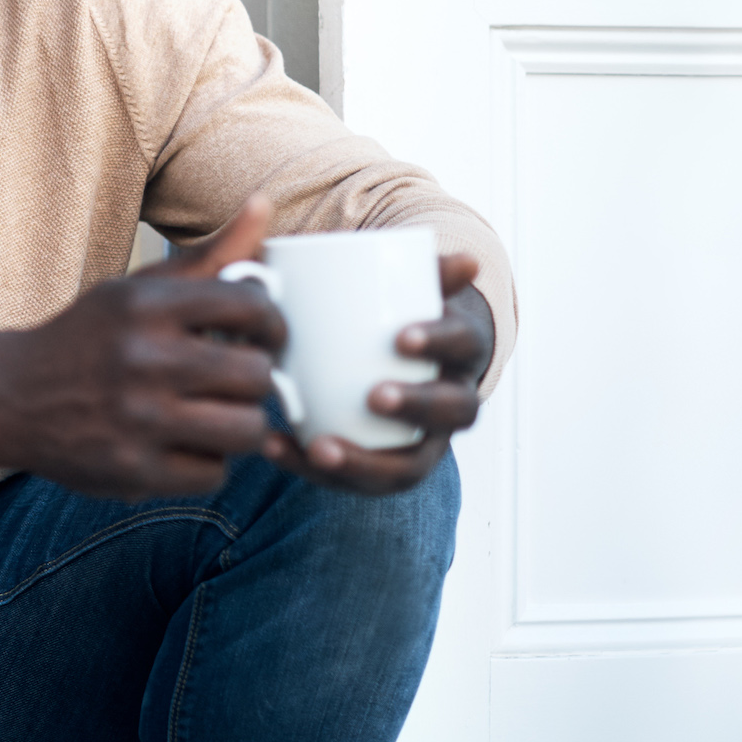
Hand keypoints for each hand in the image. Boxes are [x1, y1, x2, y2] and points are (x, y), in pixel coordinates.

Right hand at [0, 198, 287, 498]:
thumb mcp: (138, 290)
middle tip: (236, 379)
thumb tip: (266, 203)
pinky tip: (182, 443)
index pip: (252, 306)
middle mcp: (142, 359)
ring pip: (247, 431)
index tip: (262, 334)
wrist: (9, 398)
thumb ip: (210, 256)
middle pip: (257, 376)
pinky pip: (214, 474)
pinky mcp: (133, 471)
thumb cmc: (90, 340)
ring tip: (217, 414)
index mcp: (145, 305)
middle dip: (255, 379)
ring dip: (240, 425)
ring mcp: (138, 419)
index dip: (272, 323)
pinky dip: (206, 462)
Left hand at [258, 252, 492, 494]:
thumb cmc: (392, 311)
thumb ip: (416, 266)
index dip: (438, 342)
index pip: (462, 345)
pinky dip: (314, 468)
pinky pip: (356, 481)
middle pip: (451, 412)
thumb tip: (467, 260)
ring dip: (364, 462)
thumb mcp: (402, 284)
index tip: (400, 336)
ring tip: (318, 447)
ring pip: (406, 467)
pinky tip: (274, 446)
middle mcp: (452, 402)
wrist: (394, 353)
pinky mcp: (381, 466)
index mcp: (459, 349)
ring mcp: (420, 443)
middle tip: (373, 395)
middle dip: (415, 406)